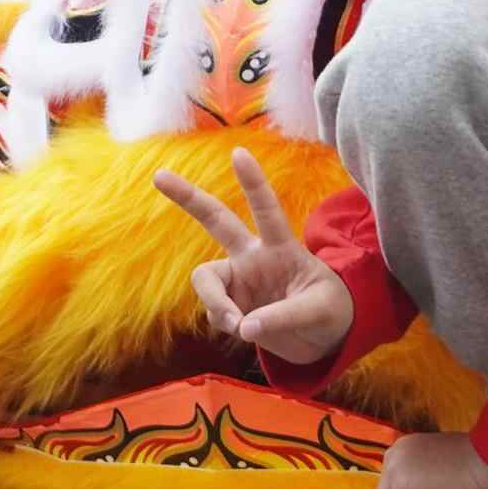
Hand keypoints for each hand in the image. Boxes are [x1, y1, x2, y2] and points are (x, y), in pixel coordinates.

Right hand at [154, 146, 353, 367]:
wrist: (322, 336)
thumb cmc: (328, 311)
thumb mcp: (319, 311)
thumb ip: (284, 317)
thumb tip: (244, 326)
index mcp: (282, 247)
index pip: (267, 210)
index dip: (253, 182)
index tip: (238, 152)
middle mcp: (253, 256)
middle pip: (217, 220)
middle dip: (188, 197)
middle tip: (159, 175)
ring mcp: (238, 279)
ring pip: (204, 278)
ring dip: (216, 302)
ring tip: (239, 323)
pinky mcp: (228, 304)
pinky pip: (214, 312)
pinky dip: (225, 323)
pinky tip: (246, 329)